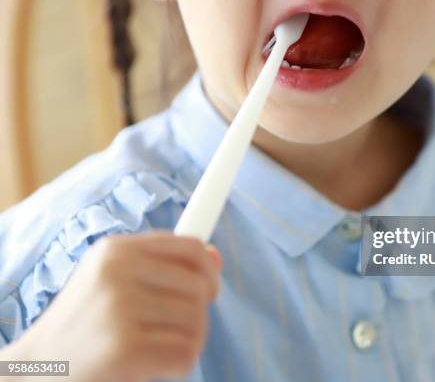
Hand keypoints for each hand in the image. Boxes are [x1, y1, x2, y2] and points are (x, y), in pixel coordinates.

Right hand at [11, 232, 221, 381]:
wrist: (39, 367)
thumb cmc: (85, 322)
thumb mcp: (114, 280)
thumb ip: (163, 265)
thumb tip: (215, 257)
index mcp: (116, 250)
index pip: (190, 247)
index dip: (208, 270)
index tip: (209, 289)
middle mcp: (117, 272)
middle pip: (199, 287)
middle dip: (196, 313)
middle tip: (173, 329)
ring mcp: (119, 308)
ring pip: (197, 321)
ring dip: (187, 341)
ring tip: (157, 347)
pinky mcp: (124, 347)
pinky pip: (185, 353)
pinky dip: (178, 366)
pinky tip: (153, 366)